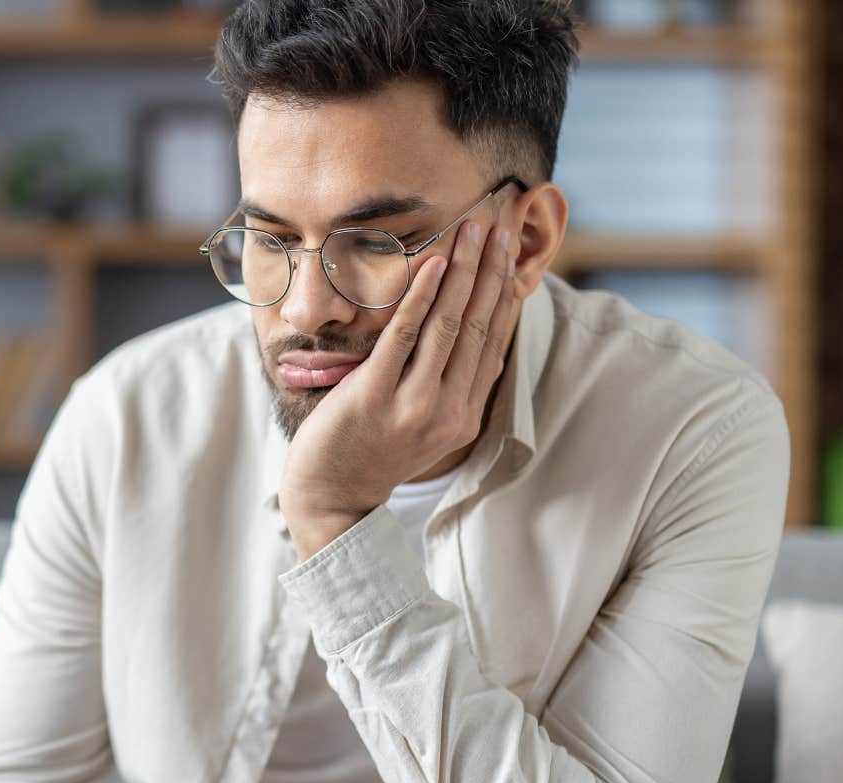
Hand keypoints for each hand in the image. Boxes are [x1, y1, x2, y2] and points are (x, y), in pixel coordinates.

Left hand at [279, 218, 521, 558]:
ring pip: (448, 326)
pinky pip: (403, 336)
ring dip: (463, 273)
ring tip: (472, 233)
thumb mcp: (424, 425)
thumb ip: (448, 386)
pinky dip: (420, 297)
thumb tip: (467, 334)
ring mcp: (413, 405)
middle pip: (479, 327)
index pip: (495, 344)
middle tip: (499, 227)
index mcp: (465, 416)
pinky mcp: (376, 395)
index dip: (505, 296)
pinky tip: (432, 265)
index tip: (511, 257)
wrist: (331, 494)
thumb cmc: (372, 450)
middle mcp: (448, 412)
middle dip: (491, 272)